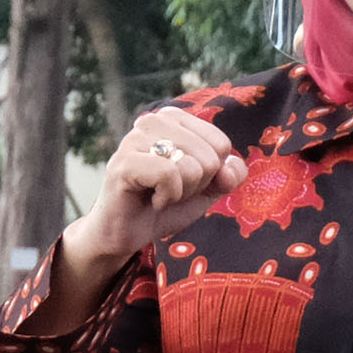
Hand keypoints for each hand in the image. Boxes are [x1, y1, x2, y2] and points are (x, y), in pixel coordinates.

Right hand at [60, 105, 242, 268]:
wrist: (125, 234)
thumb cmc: (163, 205)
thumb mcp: (206, 189)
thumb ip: (229, 175)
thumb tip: (229, 169)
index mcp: (174, 118)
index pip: (221, 144)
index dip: (209, 174)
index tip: (183, 182)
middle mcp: (153, 120)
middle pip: (210, 156)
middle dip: (196, 185)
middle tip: (168, 191)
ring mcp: (134, 139)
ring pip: (191, 166)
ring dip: (181, 192)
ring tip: (158, 195)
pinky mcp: (123, 162)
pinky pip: (169, 175)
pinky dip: (167, 197)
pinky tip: (151, 200)